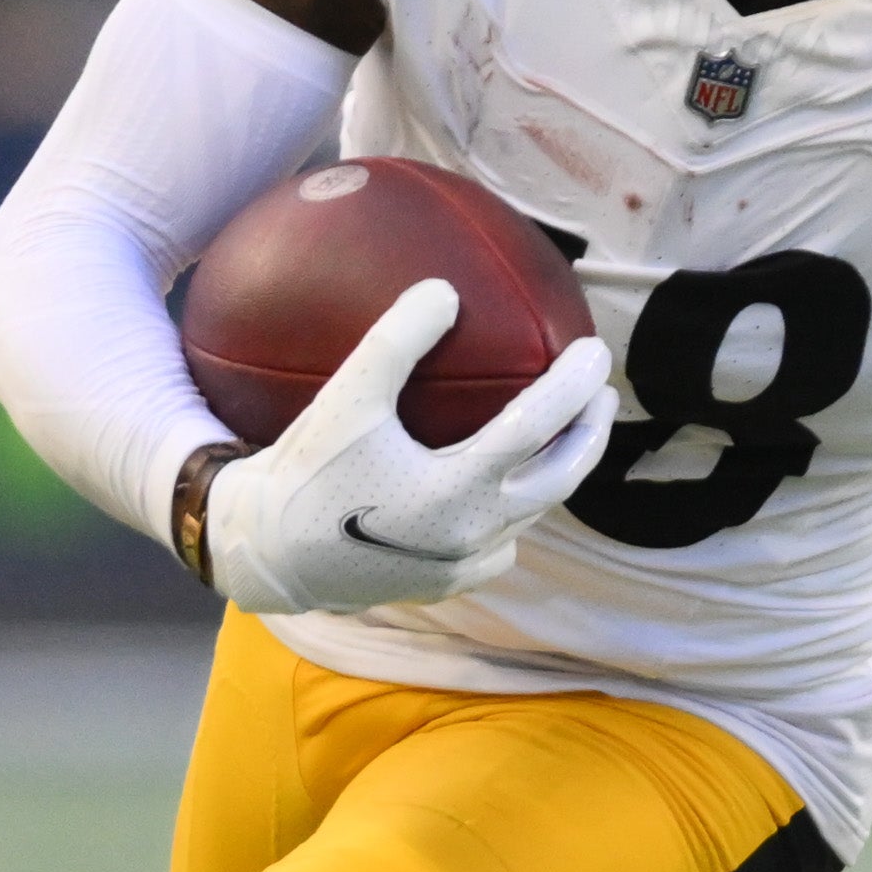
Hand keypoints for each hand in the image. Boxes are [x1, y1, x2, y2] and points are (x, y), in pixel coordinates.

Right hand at [197, 281, 616, 614]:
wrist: (268, 554)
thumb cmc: (305, 471)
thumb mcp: (345, 400)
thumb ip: (395, 342)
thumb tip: (445, 289)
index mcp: (455, 489)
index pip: (537, 428)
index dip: (572, 385)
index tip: (594, 350)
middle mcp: (471, 532)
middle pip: (560, 479)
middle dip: (590, 433)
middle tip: (602, 393)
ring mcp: (464, 563)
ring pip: (533, 513)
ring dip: (558, 470)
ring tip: (566, 430)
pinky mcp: (448, 581)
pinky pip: (501, 544)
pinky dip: (515, 511)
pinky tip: (506, 487)